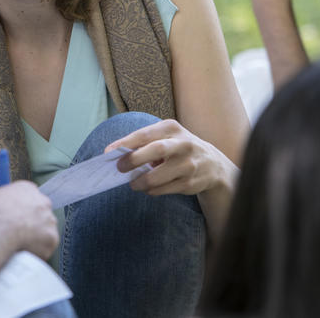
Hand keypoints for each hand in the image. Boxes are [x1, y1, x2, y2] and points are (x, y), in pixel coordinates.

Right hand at [0, 181, 57, 260]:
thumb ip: (0, 202)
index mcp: (27, 189)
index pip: (30, 199)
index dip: (24, 211)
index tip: (18, 220)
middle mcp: (43, 202)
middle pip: (41, 215)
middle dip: (34, 225)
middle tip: (20, 234)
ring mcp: (50, 220)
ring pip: (44, 233)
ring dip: (35, 240)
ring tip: (18, 246)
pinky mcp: (52, 238)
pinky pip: (45, 249)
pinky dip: (36, 253)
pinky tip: (23, 253)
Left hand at [104, 119, 233, 196]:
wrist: (211, 163)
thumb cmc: (177, 147)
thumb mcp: (165, 137)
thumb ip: (143, 142)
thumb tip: (115, 154)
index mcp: (171, 128)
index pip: (144, 134)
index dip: (124, 144)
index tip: (108, 152)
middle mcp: (183, 144)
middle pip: (155, 150)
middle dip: (133, 160)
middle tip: (120, 168)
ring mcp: (189, 164)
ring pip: (158, 176)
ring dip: (140, 181)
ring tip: (133, 183)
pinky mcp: (191, 183)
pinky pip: (165, 189)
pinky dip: (152, 190)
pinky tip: (149, 188)